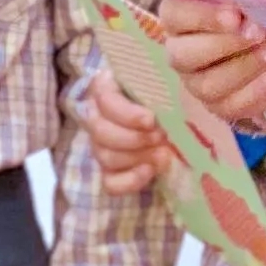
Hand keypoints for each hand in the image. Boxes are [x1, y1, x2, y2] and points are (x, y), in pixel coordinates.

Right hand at [84, 72, 166, 195]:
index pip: (104, 101)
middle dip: (135, 138)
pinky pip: (110, 183)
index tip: (151, 120)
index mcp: (104, 88)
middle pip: (101, 132)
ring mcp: (99, 146)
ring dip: (137, 157)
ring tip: (163, 152)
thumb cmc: (161, 93)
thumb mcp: (160, 82)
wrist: (167, 117)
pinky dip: (131, 180)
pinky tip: (150, 170)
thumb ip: (163, 82)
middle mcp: (95, 117)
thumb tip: (170, 83)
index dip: (127, 114)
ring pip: (105, 157)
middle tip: (162, 136)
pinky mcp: (108, 170)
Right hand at [156, 0, 265, 126]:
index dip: (202, 16)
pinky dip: (252, 93)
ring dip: (244, 67)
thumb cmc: (250, 10)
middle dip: (225, 44)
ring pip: (207, 85)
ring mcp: (195, 83)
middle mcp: (179, 53)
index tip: (235, 14)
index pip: (173, 15)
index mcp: (178, 18)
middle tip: (259, 32)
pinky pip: (228, 107)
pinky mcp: (217, 106)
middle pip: (184, 55)